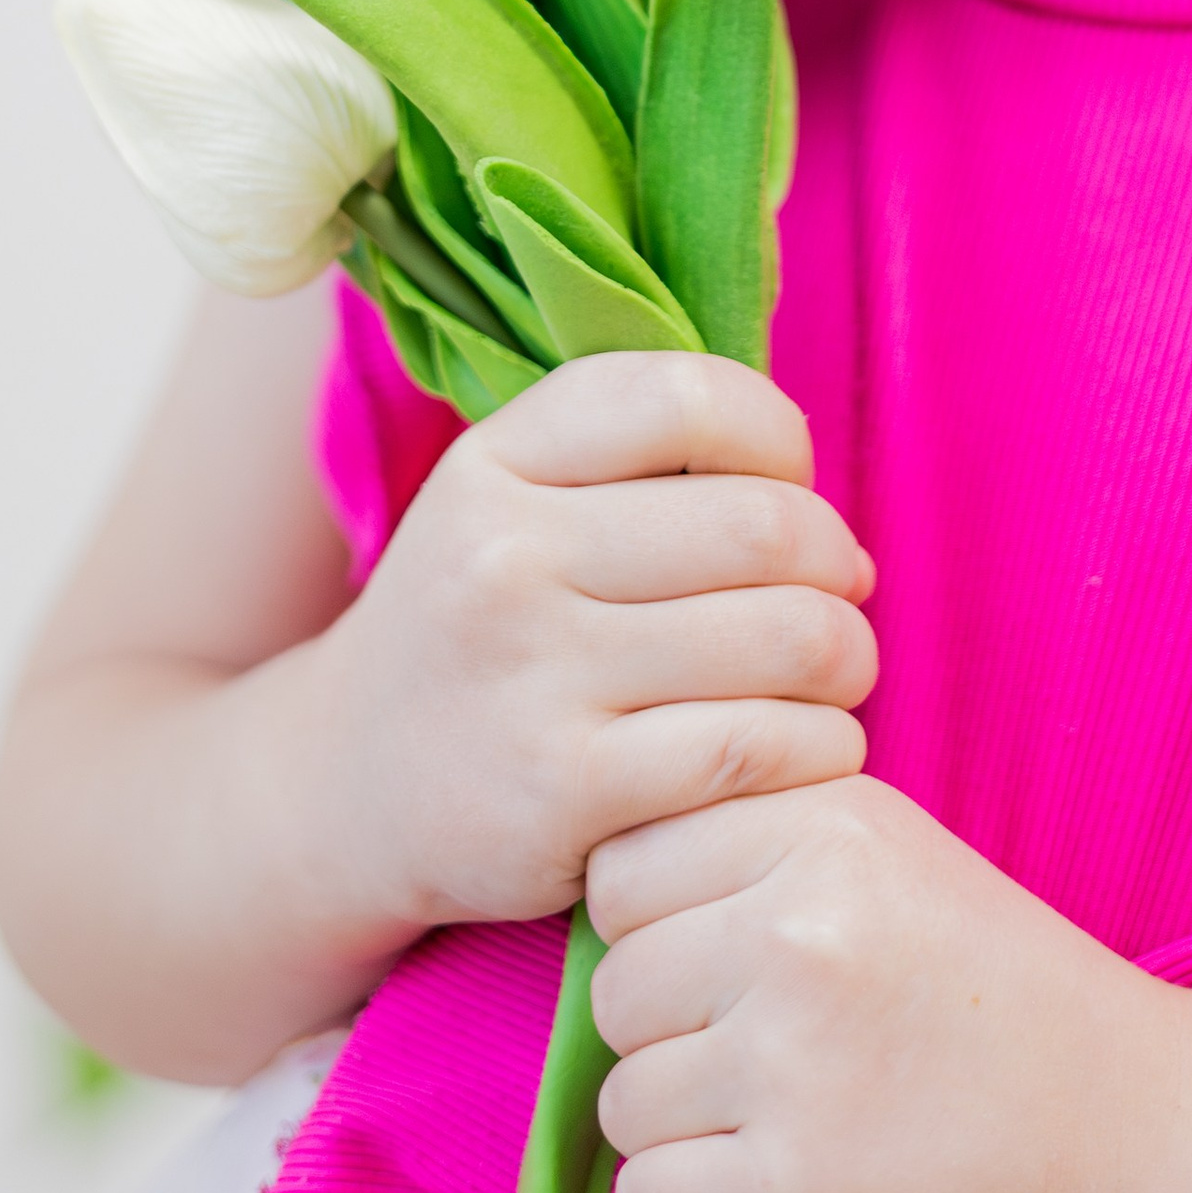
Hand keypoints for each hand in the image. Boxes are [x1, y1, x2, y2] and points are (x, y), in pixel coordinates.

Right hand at [306, 353, 875, 942]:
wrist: (346, 790)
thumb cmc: (480, 626)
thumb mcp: (510, 500)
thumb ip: (634, 451)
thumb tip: (811, 476)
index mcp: (495, 465)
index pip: (689, 398)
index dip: (779, 436)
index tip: (790, 486)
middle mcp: (503, 560)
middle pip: (765, 527)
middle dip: (837, 560)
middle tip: (842, 594)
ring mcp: (531, 679)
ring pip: (783, 640)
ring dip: (846, 658)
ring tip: (834, 672)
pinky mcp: (565, 794)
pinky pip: (755, 750)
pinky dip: (819, 748)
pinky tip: (806, 748)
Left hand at [588, 775, 1165, 1192]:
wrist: (1127, 1133)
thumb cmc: (995, 991)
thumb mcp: (887, 852)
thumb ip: (752, 842)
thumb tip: (605, 892)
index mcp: (818, 826)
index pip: (623, 869)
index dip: (658, 928)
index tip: (728, 965)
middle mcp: (794, 930)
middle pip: (612, 986)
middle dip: (667, 1032)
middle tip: (765, 1057)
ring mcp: (789, 1062)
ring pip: (623, 1100)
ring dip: (683, 1130)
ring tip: (784, 1124)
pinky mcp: (790, 1190)